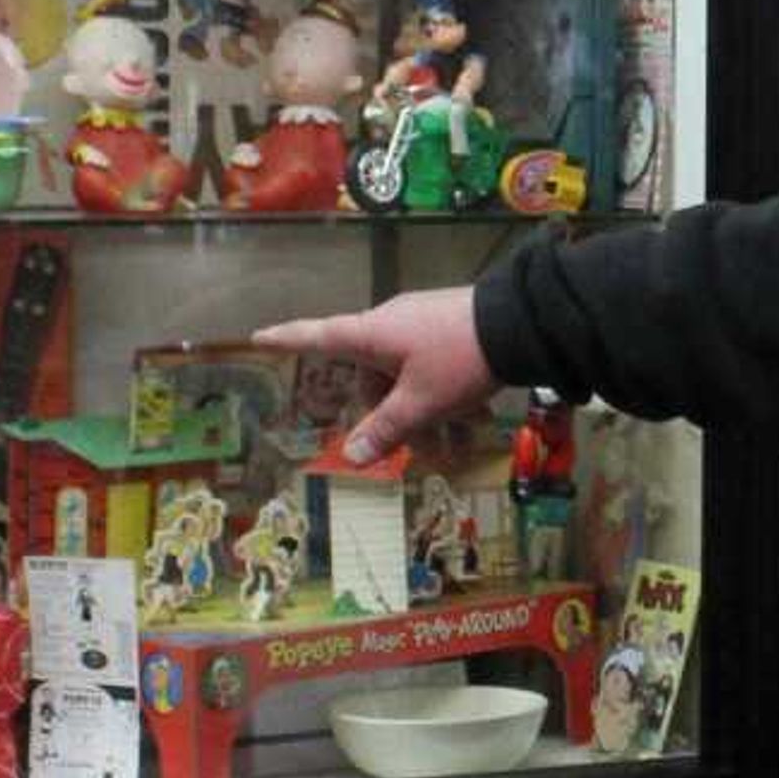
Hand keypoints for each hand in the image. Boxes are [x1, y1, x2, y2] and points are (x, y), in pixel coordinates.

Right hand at [253, 287, 491, 463]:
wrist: (519, 322)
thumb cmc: (458, 359)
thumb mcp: (421, 403)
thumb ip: (385, 430)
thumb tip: (350, 456)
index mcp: (371, 334)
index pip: (317, 336)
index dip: (287, 339)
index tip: (259, 336)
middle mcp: (389, 324)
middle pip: (371, 376)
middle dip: (389, 414)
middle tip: (418, 447)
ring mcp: (420, 323)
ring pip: (404, 376)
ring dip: (421, 411)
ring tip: (452, 441)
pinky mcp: (447, 326)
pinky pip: (428, 366)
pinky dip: (440, 395)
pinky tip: (469, 417)